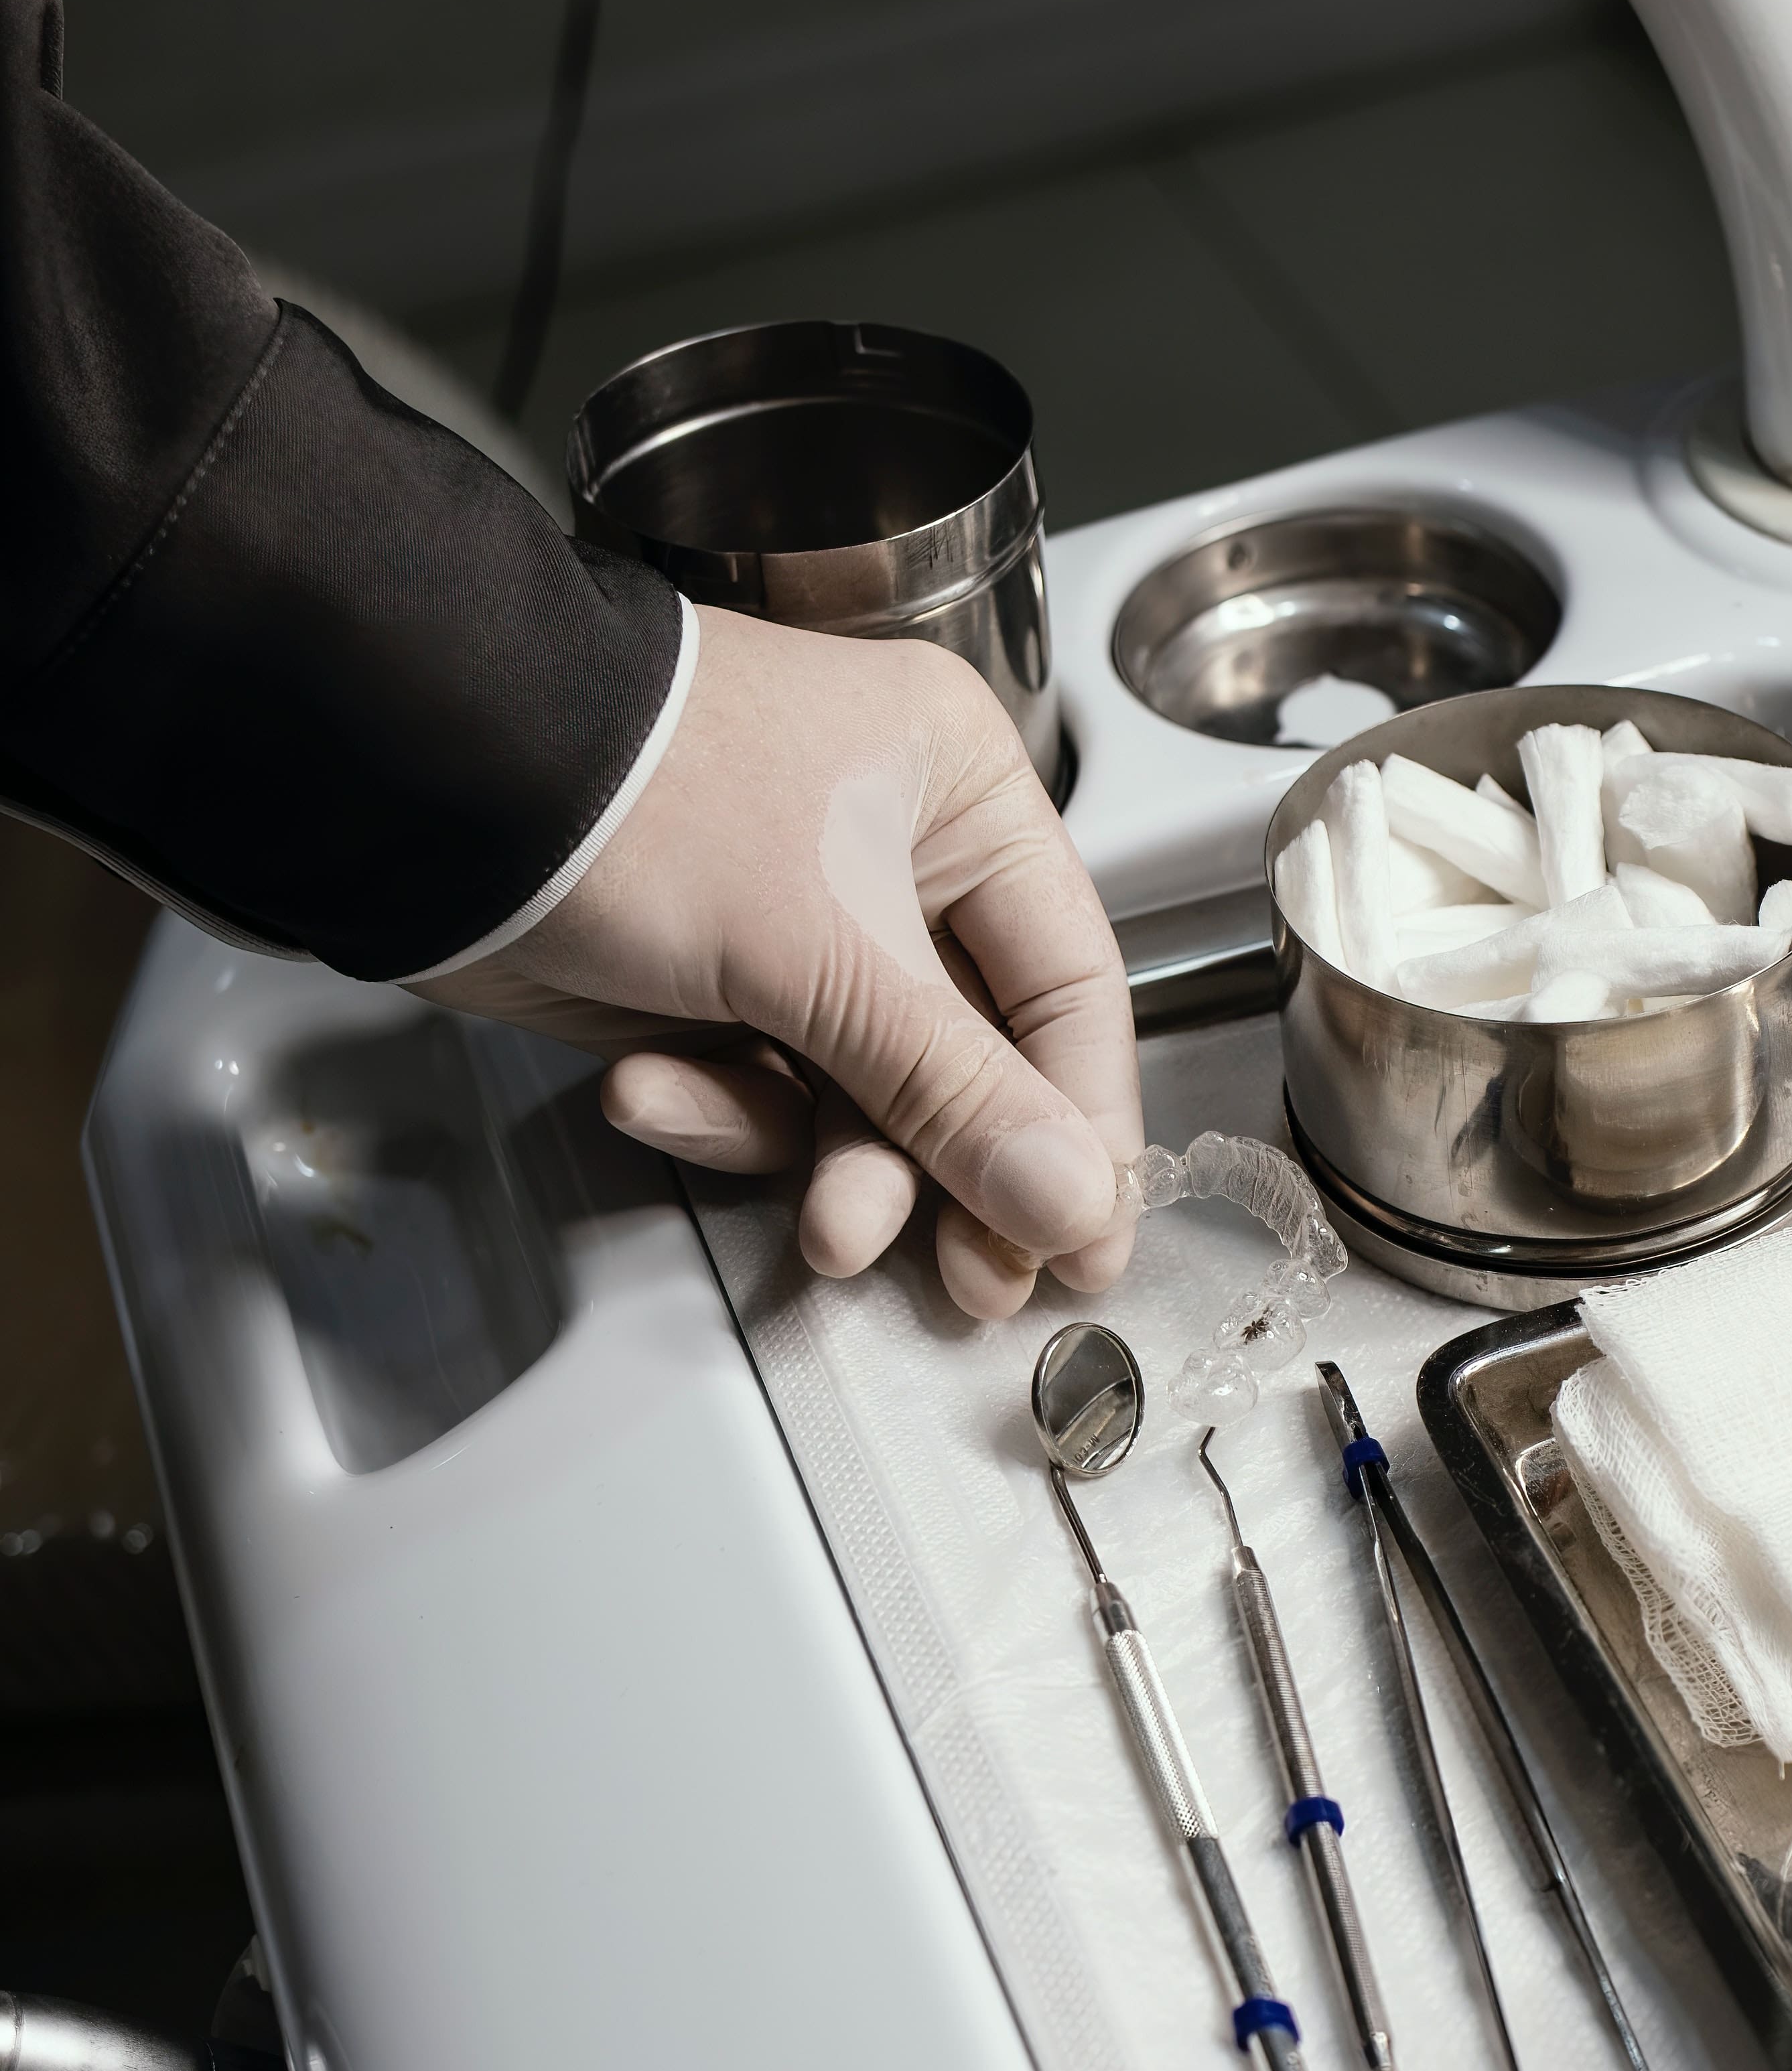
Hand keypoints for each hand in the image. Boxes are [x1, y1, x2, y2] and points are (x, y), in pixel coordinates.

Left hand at [420, 608, 1138, 1313]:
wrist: (426, 789)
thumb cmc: (638, 798)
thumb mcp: (829, 955)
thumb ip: (957, 1093)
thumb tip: (1069, 1202)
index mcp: (957, 789)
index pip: (1071, 984)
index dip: (1086, 1124)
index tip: (1086, 1242)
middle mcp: (892, 850)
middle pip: (974, 1057)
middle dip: (955, 1174)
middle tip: (969, 1281)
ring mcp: (795, 922)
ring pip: (866, 1094)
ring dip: (838, 1168)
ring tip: (821, 1224)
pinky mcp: (710, 986)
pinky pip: (763, 1092)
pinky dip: (721, 1117)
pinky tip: (657, 1096)